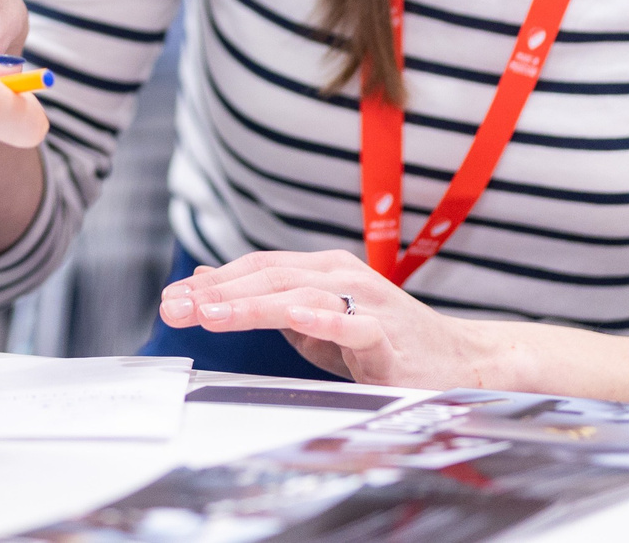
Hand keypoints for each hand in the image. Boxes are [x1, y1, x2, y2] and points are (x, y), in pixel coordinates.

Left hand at [159, 249, 516, 390]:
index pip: (256, 268)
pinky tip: (291, 319)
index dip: (212, 282)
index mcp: (321, 269)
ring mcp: (366, 300)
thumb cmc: (381, 343)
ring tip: (211, 314)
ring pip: (298, 294)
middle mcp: (341, 275)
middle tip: (175, 307)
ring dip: (250, 304)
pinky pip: (352, 323)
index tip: (171, 299)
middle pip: (268, 276)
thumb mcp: (315, 322)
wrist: (458, 361)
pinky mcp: (387, 333)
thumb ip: (267, 303)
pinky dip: (321, 319)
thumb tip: (208, 283)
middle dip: (216, 293)